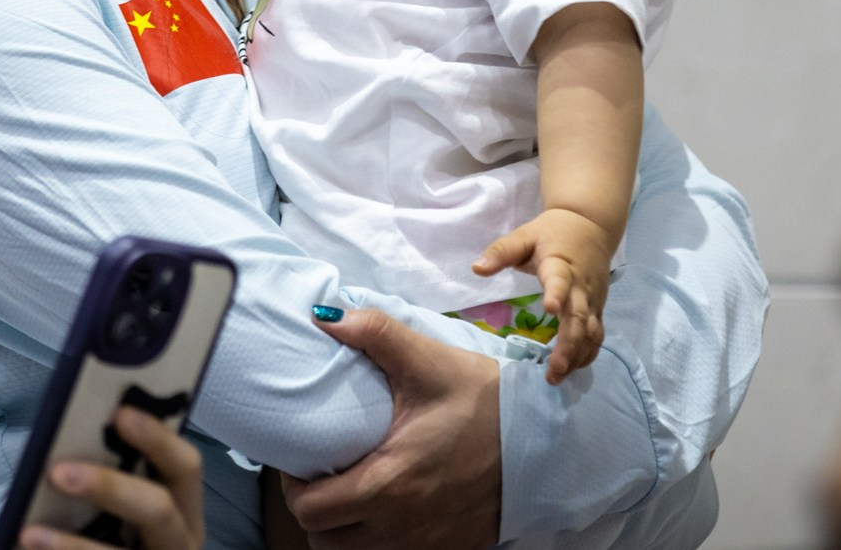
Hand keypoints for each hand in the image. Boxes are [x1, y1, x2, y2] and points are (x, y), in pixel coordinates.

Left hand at [23, 405, 205, 549]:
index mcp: (184, 510)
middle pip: (158, 510)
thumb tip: (67, 446)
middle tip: (58, 472)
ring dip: (72, 544)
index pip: (185, 467)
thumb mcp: (132, 511)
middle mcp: (179, 542)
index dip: (158, 438)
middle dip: (110, 488)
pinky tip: (27, 549)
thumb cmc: (119, 536)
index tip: (120, 413)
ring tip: (30, 534)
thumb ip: (119, 480)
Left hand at [281, 308, 500, 549]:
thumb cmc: (485, 402)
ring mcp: (423, 543)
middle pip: (325, 541)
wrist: (546, 440)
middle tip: (323, 475)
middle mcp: (400, 525)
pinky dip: (376, 540)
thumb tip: (323, 314)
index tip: (302, 461)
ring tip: (350, 491)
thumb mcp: (429, 362)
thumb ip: (376, 334)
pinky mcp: (444, 548)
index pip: (310, 511)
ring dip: (342, 530)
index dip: (294, 487)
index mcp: (388, 482)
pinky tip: (386, 507)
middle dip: (315, 510)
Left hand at [474, 207, 613, 384]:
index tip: (550, 309)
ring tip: (557, 377)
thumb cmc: (552, 233)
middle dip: (569, 344)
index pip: (560, 280)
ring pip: (592, 332)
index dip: (557, 293)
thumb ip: (501, 251)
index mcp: (561, 265)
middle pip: (579, 317)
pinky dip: (587, 354)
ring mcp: (593, 299)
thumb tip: (476, 268)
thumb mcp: (525, 235)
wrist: (591, 225)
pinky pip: (597, 334)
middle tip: (553, 368)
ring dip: (577, 356)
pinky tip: (572, 370)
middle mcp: (581, 286)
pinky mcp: (598, 308)